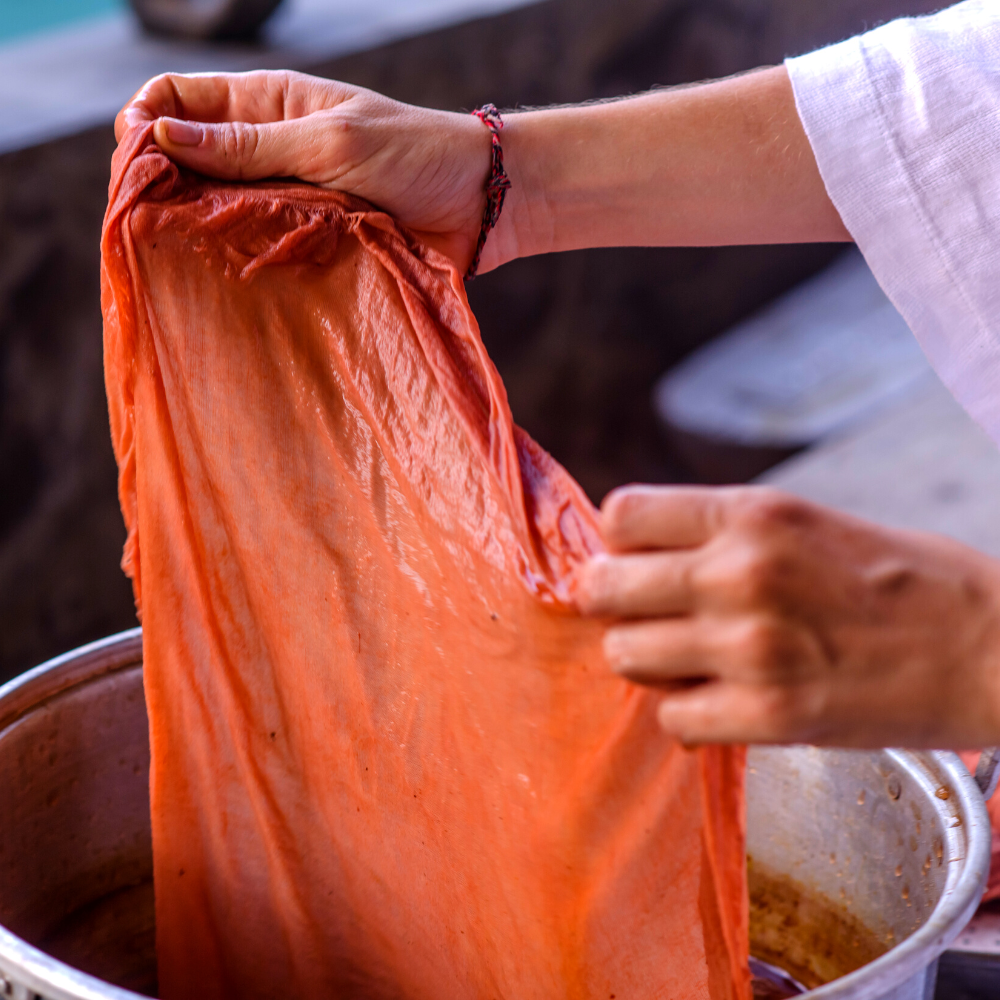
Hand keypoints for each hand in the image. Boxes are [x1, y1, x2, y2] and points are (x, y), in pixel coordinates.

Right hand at [115, 70, 496, 271]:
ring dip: (198, 231)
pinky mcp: (308, 242)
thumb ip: (252, 144)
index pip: (178, 98)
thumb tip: (164, 138)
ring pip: (218, 212)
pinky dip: (239, 261)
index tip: (136, 167)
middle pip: (188, 162)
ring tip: (184, 257)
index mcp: (269, 104)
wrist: (481, 206)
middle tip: (150, 224)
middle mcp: (268, 150)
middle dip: (161, 187)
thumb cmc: (415, 155)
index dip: (145, 123)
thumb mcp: (330, 140)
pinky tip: (226, 280)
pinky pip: (259, 250)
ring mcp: (287, 199)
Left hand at [578, 485, 999, 747]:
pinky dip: (687, 714)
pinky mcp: (769, 715)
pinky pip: (672, 718)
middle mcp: (739, 572)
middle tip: (639, 615)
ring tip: (687, 660)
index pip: (620, 515)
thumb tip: (638, 555)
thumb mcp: (805, 521)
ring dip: (647, 661)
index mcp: (751, 513)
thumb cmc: (901, 579)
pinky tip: (720, 702)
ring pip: (625, 656)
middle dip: (611, 603)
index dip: (618, 543)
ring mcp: (750, 647)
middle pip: (602, 589)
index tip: (634, 560)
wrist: (992, 647)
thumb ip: (721, 535)